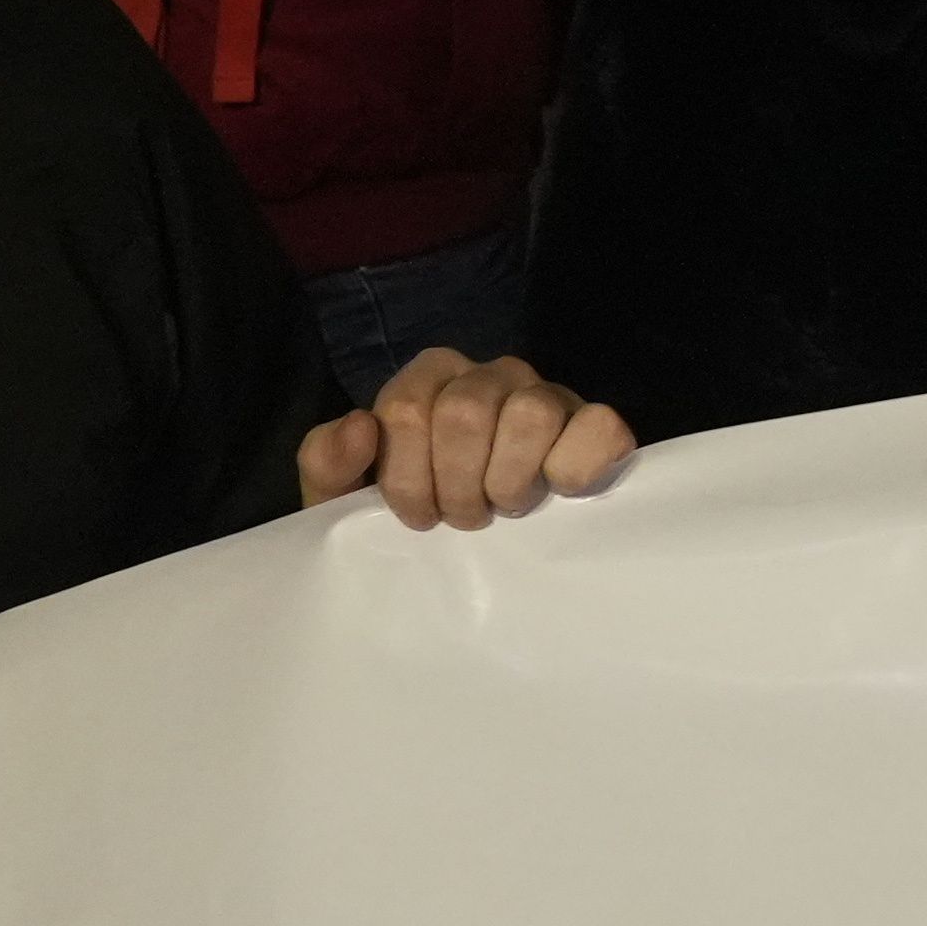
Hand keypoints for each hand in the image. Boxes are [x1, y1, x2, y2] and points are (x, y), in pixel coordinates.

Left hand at [296, 349, 633, 528]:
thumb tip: (360, 427)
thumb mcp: (347, 498)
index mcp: (430, 378)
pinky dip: (576, 466)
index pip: (406, 410)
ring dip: (511, 482)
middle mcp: (491, 374)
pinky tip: (559, 494)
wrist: (468, 551)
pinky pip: (598, 425)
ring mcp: (548, 395)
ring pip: (531, 414)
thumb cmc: (413, 515)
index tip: (418, 518)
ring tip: (506, 510)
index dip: (406, 479)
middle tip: (464, 519)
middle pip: (465, 413)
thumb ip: (328, 461)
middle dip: (457, 487)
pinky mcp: (595, 425)